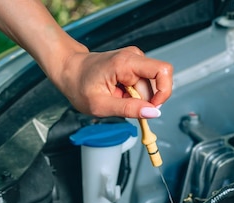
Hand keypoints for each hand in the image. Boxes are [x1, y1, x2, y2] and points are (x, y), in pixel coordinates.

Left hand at [53, 46, 172, 118]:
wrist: (69, 71)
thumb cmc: (79, 85)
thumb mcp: (101, 105)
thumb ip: (128, 109)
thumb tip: (152, 113)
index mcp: (126, 63)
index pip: (163, 71)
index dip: (163, 92)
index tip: (152, 108)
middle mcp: (134, 57)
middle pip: (155, 84)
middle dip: (143, 101)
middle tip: (121, 105)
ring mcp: (134, 60)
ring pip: (149, 87)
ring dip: (136, 99)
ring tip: (116, 98)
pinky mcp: (133, 66)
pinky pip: (142, 85)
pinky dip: (132, 95)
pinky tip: (118, 94)